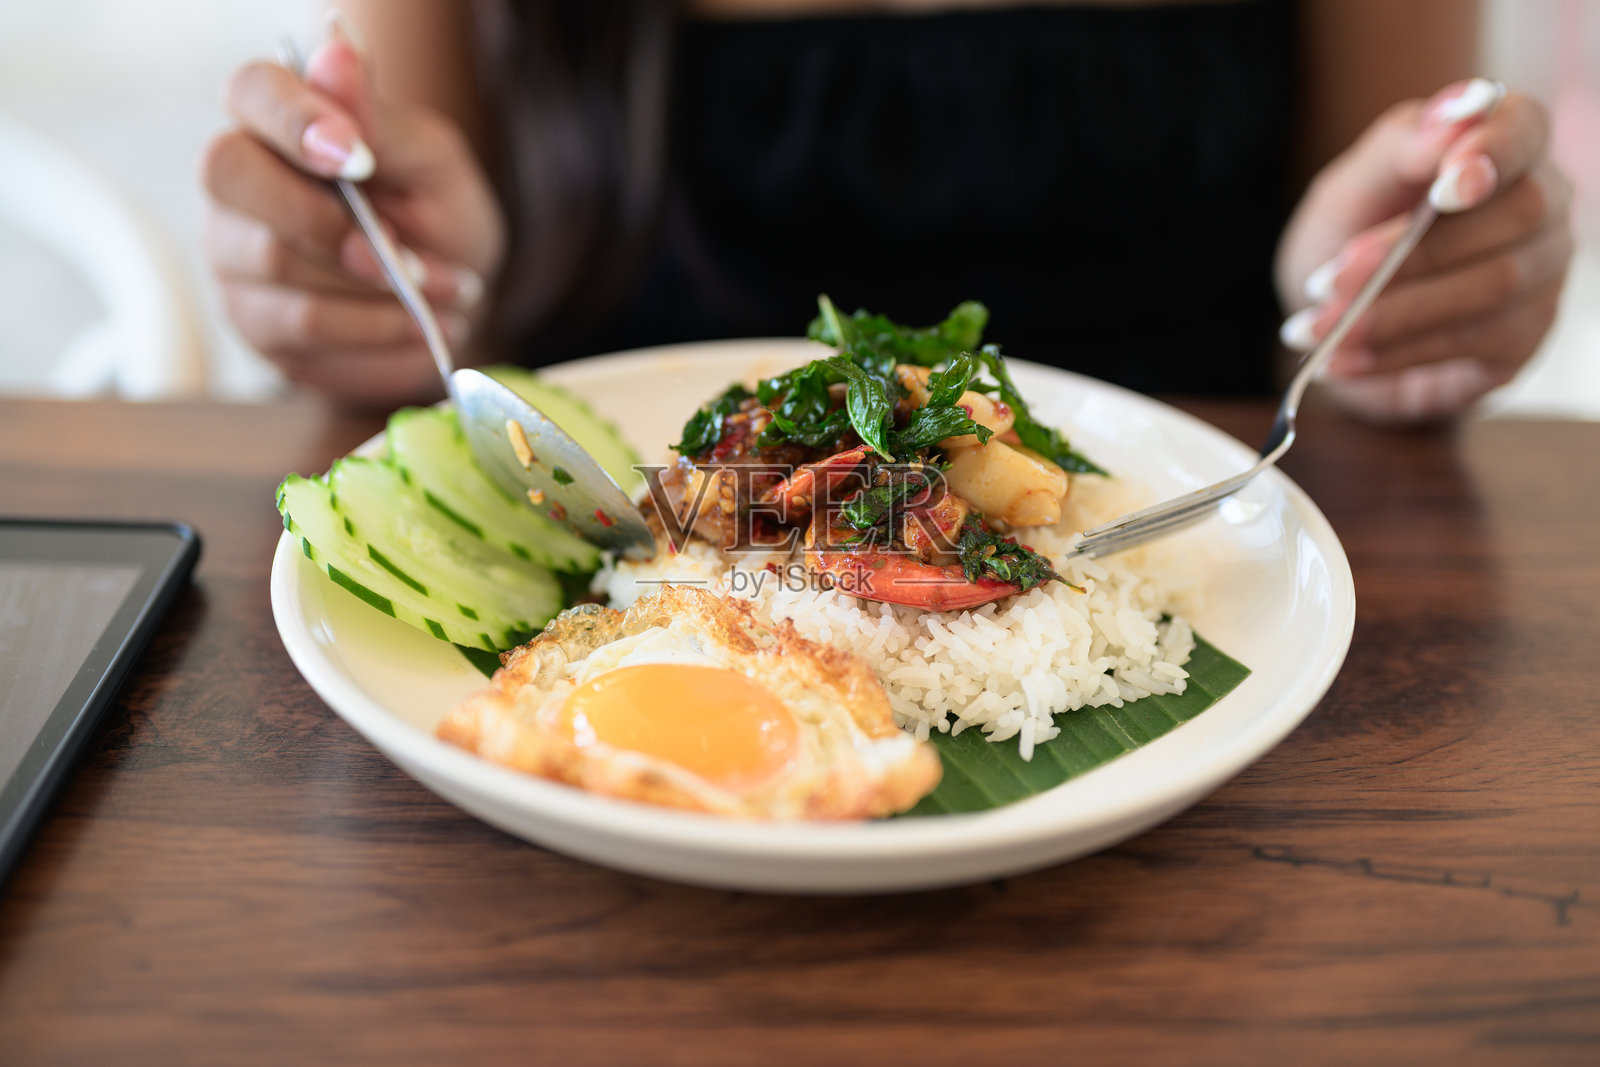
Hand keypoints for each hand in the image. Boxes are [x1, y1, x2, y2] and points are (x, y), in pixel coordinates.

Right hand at [201, 22, 504, 407]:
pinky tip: (422, 330)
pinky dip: (378, 337)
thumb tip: (337, 51)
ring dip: (376, 294)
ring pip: (275, 268)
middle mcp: (237, 184)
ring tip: (446, 296)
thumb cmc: (435, 215)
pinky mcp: (256, 326)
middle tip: (409, 260)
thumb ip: (380, 119)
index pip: (250, 91)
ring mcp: (234, 257)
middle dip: (331, 225)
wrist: (450, 302)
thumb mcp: (429, 162)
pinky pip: (304, 337)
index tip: (359, 158)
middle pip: (230, 177)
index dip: (295, 119)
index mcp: (277, 121)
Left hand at [1275, 79, 1573, 422]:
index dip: (1495, 151)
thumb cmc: (1354, 232)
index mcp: (1506, 147)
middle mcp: (1543, 207)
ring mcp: (1542, 276)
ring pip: (1493, 287)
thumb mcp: (1353, 186)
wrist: (1335, 314)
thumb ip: (1401, 146)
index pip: (1526, 128)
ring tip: (1317, 328)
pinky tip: (1339, 360)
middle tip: (1326, 280)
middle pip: (1514, 216)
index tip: (1446, 183)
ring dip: (1392, 312)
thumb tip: (1460, 107)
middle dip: (1409, 253)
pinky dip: (1394, 353)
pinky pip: (1470, 344)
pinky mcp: (1521, 339)